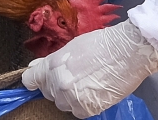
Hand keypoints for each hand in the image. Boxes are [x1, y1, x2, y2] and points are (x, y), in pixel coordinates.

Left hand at [22, 20, 157, 116]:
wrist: (127, 52)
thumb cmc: (102, 44)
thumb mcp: (71, 47)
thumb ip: (51, 61)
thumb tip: (35, 67)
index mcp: (52, 65)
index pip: (30, 80)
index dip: (34, 80)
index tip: (37, 82)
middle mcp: (59, 83)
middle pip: (48, 92)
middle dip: (57, 86)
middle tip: (75, 76)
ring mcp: (72, 97)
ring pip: (62, 104)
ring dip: (71, 97)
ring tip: (86, 83)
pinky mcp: (88, 108)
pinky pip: (77, 112)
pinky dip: (84, 105)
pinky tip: (94, 92)